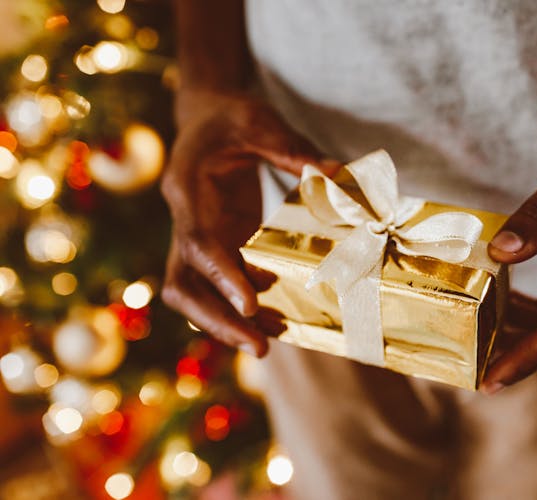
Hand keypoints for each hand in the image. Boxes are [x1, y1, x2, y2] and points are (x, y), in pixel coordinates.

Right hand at [161, 90, 338, 355]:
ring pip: (194, 292)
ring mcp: (196, 235)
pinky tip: (275, 318)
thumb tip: (338, 177)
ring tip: (268, 345)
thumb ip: (295, 150)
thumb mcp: (262, 122)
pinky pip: (218, 284)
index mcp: (187, 188)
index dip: (221, 276)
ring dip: (224, 322)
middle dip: (216, 320)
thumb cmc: (232, 116)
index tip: (250, 305)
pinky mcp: (214, 244)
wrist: (208, 116)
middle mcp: (184, 219)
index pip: (196, 242)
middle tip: (260, 348)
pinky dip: (240, 305)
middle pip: (184, 283)